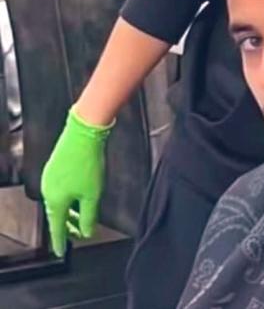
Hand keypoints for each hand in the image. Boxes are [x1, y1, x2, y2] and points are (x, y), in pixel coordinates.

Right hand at [40, 107, 111, 256]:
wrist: (83, 134)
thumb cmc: (88, 164)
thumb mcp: (93, 195)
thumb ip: (89, 216)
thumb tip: (87, 233)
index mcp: (55, 201)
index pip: (57, 228)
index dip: (61, 241)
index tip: (61, 252)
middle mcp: (48, 191)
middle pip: (57, 215)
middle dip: (68, 226)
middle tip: (78, 234)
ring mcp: (50, 178)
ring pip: (59, 201)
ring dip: (70, 211)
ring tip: (81, 217)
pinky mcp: (55, 167)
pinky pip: (60, 189)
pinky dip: (68, 197)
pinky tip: (79, 196)